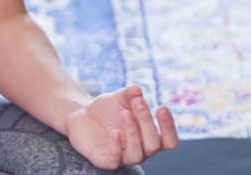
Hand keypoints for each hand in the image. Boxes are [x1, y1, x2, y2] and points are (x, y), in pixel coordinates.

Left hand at [64, 85, 178, 169]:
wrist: (81, 114)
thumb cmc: (108, 109)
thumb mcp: (120, 97)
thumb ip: (130, 94)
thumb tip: (137, 90)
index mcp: (150, 138)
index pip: (169, 141)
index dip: (169, 128)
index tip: (162, 107)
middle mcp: (141, 151)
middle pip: (154, 144)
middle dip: (147, 121)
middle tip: (137, 101)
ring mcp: (123, 158)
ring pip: (137, 154)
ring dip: (133, 132)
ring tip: (125, 113)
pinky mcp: (105, 160)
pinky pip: (114, 160)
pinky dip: (116, 147)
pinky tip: (114, 132)